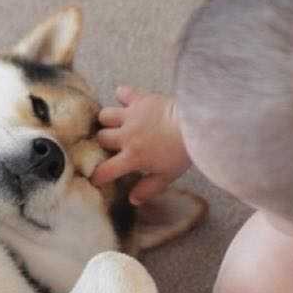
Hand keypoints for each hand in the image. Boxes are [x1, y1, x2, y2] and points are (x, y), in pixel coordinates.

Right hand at [91, 87, 190, 204]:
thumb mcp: (166, 177)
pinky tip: (125, 100)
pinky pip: (123, 92)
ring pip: (105, 116)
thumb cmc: (182, 153)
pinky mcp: (140, 99)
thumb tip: (133, 200)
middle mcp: (126, 136)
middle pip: (101, 139)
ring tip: (114, 124)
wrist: (196, 124)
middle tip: (110, 146)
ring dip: (107, 121)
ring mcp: (131, 116)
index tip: (96, 178)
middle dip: (102, 144)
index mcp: (132, 157)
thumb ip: (148, 189)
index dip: (97, 176)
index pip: (105, 170)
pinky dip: (122, 95)